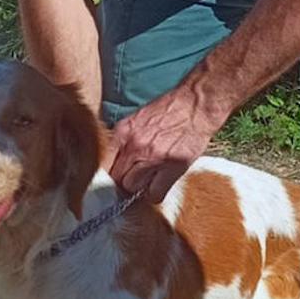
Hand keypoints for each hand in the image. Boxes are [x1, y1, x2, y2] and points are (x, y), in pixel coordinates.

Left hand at [109, 85, 226, 202]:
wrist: (196, 104)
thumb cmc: (170, 110)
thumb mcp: (138, 118)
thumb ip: (125, 138)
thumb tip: (116, 159)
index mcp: (123, 132)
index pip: (103, 164)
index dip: (109, 174)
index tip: (116, 178)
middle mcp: (135, 145)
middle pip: (117, 179)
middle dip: (124, 182)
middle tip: (135, 179)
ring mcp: (153, 158)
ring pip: (133, 188)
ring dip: (139, 188)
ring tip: (148, 180)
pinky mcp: (172, 167)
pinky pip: (154, 194)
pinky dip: (155, 194)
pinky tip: (159, 184)